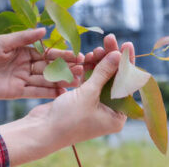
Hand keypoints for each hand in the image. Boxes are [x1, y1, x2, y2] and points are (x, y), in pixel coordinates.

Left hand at [0, 28, 82, 99]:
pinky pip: (35, 92)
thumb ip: (24, 38)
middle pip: (48, 67)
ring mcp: (21, 79)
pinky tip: (62, 92)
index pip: (46, 52)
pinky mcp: (16, 92)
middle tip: (82, 70)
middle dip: (65, 68)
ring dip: (60, 81)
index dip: (61, 55)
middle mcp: (24, 64)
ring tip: (77, 82)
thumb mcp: (3, 42)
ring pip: (44, 80)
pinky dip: (48, 92)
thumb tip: (45, 30)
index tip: (77, 56)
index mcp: (22, 50)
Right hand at [0, 47, 126, 164]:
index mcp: (117, 116)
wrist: (41, 130)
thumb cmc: (67, 119)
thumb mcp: (88, 95)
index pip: (127, 84)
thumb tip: (118, 54)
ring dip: (99, 62)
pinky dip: (89, 69)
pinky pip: (90, 80)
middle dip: (112, 59)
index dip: (127, 63)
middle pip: (115, 78)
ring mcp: (95, 104)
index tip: (127, 44)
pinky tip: (87, 57)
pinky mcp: (82, 99)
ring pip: (102, 77)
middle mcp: (109, 111)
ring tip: (96, 48)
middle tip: (109, 38)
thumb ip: (103, 73)